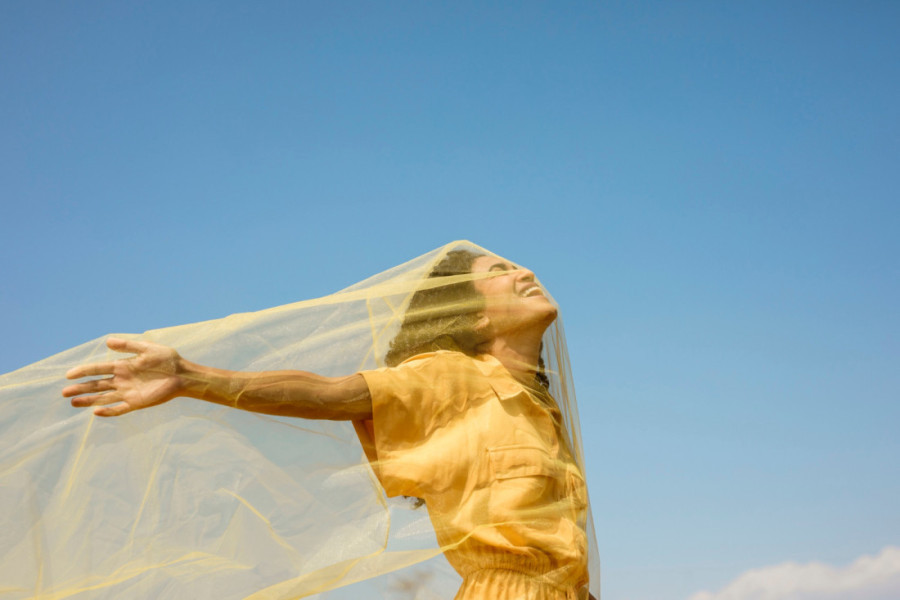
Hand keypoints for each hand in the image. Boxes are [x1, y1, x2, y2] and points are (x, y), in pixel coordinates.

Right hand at [63, 337, 183, 416]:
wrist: (183, 375)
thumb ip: (128, 345)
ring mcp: (128, 392)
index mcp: (122, 366)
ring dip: (89, 400)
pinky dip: (108, 411)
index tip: (68, 375)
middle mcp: (122, 380)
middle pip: (97, 385)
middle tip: (64, 393)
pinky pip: (119, 409)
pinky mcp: (137, 403)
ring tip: (73, 403)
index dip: (83, 371)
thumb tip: (107, 341)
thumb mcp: (147, 348)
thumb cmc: (168, 360)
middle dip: (81, 388)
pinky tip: (96, 412)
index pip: (98, 369)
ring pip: (103, 398)